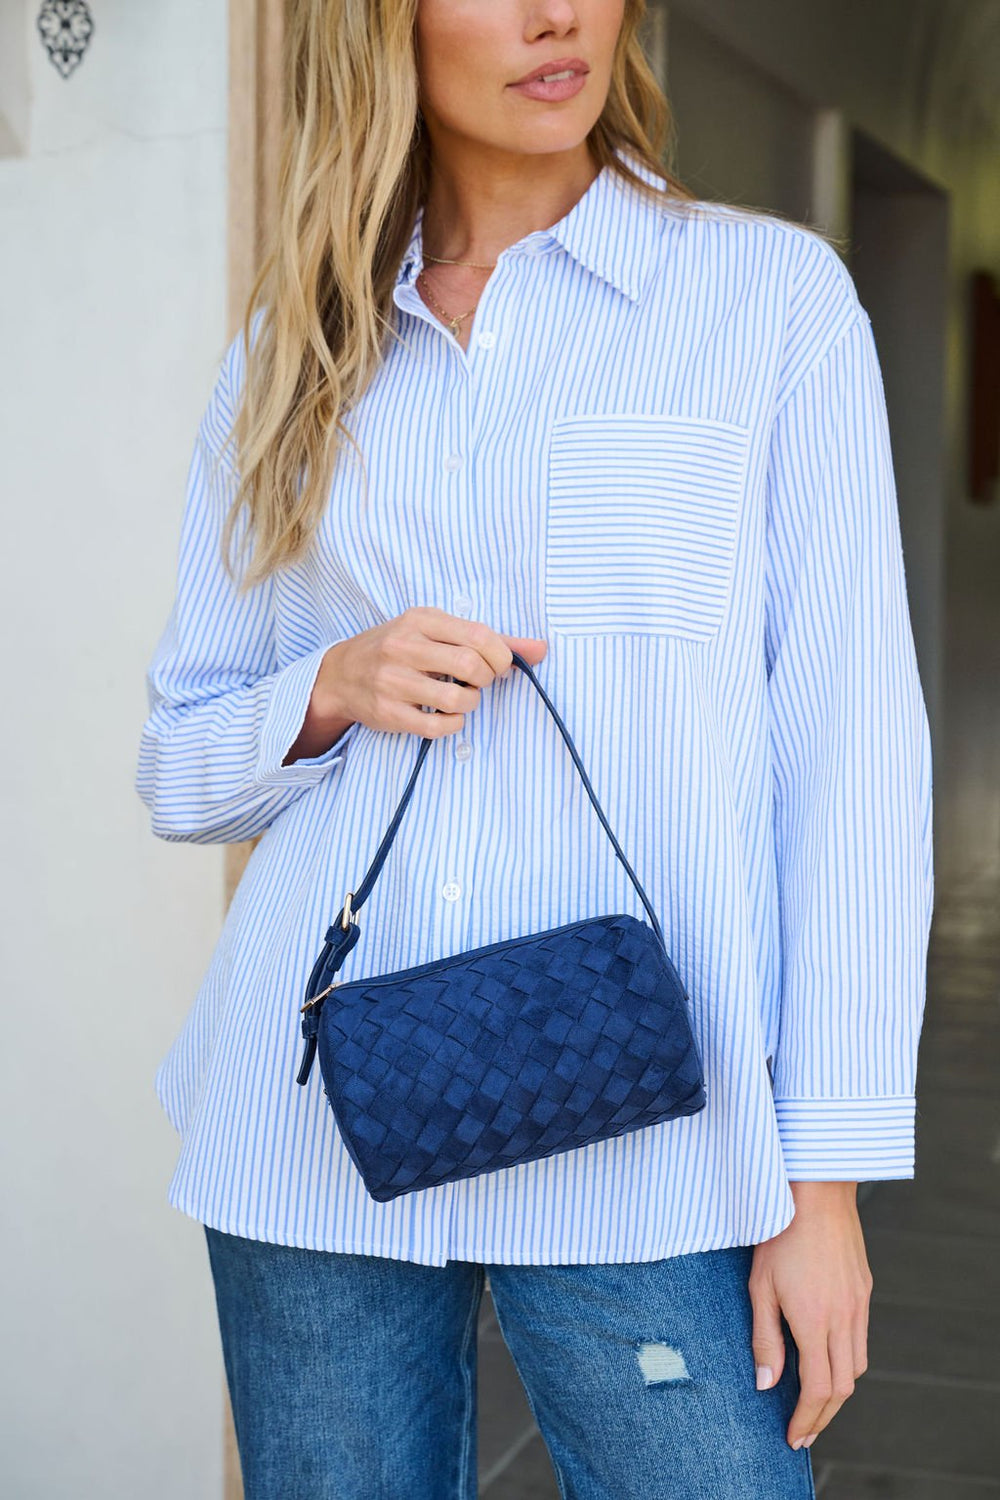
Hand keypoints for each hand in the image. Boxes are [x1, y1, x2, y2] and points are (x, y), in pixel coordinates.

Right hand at [283, 606, 547, 761]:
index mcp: (420, 619)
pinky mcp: (388, 712)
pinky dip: (453, 724)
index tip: (497, 665)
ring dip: (470, 704)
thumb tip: (541, 649)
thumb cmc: (398, 649)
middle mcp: (404, 646)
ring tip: (461, 698)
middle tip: (478, 682)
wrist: (341, 675)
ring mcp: (393, 681)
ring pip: (457, 699)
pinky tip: (447, 716)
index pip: (478, 635)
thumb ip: (489, 639)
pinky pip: (437, 726)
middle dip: (487, 680)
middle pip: (472, 666)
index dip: (501, 656)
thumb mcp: (436, 631)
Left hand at [749, 1181, 871, 1450]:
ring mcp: (858, 1304)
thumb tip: (765, 1384)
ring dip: (839, 1391)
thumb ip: (764, 1338)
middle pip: (843, 1386)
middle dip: (823, 1416)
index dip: (806, 1420)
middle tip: (805, 1432)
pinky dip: (849, 1361)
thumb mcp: (760, 1286)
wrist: (816, 1192)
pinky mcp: (864, 1289)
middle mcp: (843, 1318)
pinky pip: (862, 1338)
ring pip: (857, 1365)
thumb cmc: (779, 1233)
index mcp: (814, 1322)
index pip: (818, 1389)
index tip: (794, 1438)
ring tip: (815, 1403)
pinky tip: (830, 1359)